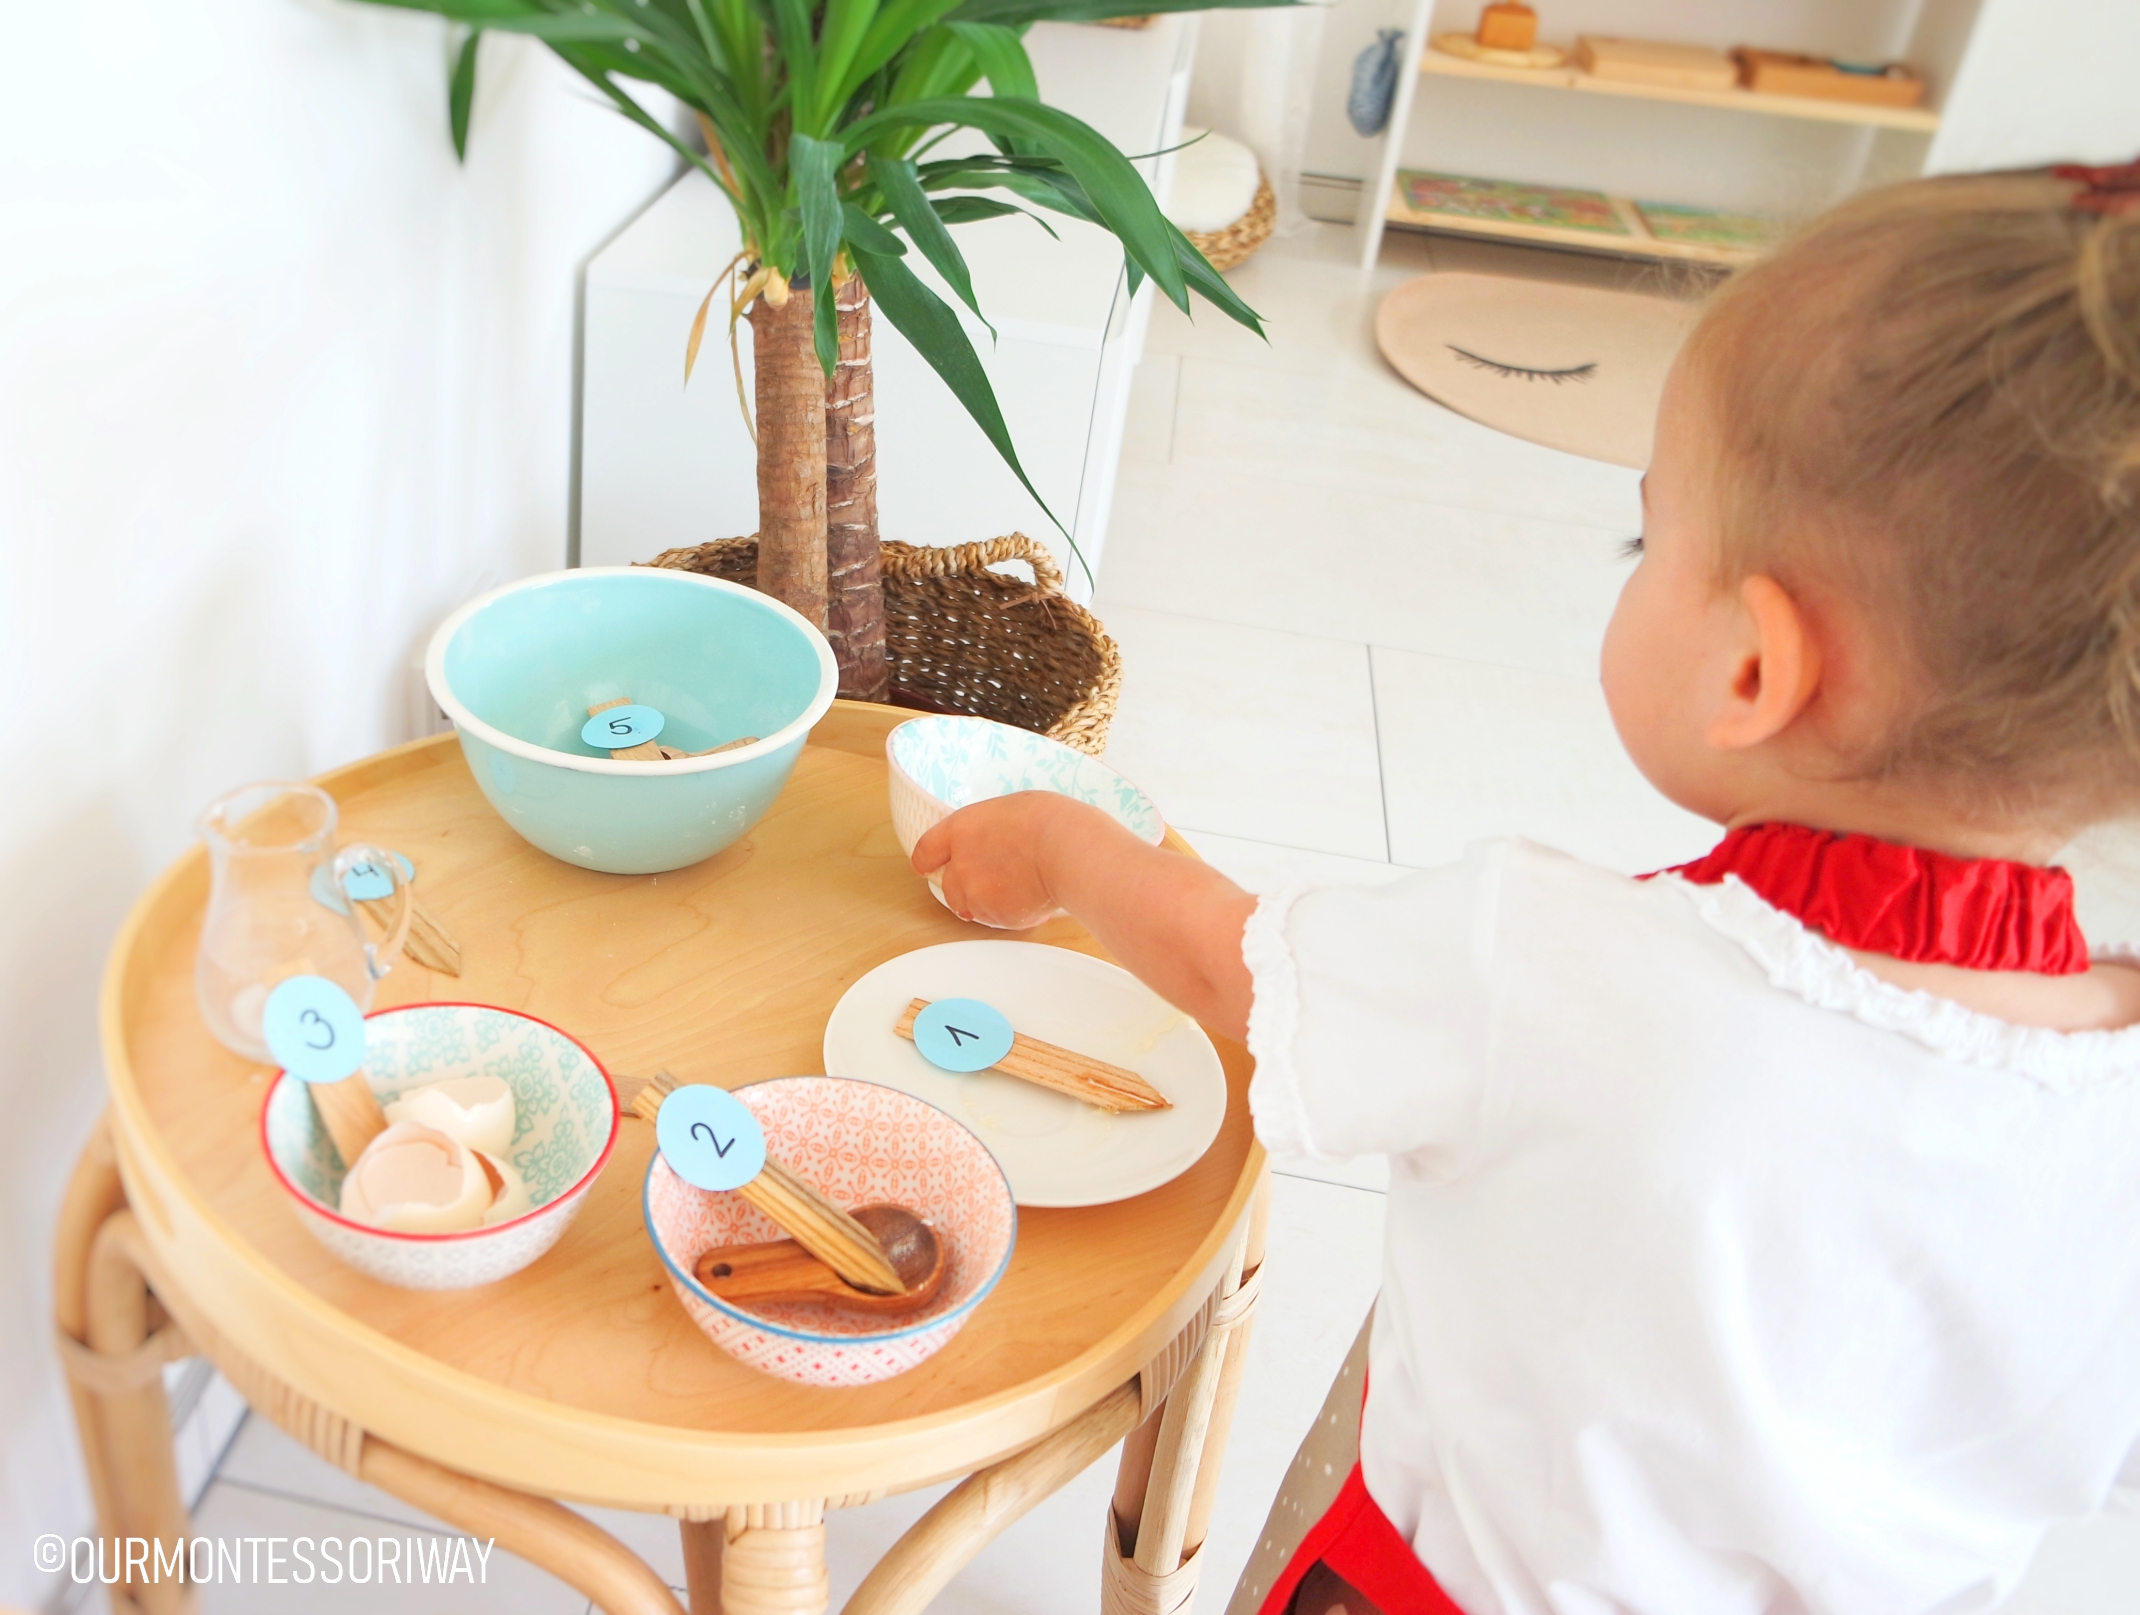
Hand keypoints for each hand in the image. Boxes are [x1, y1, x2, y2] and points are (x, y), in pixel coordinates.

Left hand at [910, 792, 1088, 928]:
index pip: (925, 852)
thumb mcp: (1008, 810)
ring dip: (989, 902)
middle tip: (993, 881)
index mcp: (959, 830)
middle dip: (965, 887)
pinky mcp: (996, 916)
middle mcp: (960, 865)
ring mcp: (976, 893)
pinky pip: (998, 920)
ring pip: (972, 907)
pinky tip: (1034, 897)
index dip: (926, 862)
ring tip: (1022, 886)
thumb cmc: (1048, 821)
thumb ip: (988, 830)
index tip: (926, 866)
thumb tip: (993, 844)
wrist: (1066, 850)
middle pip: (948, 886)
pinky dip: (1012, 914)